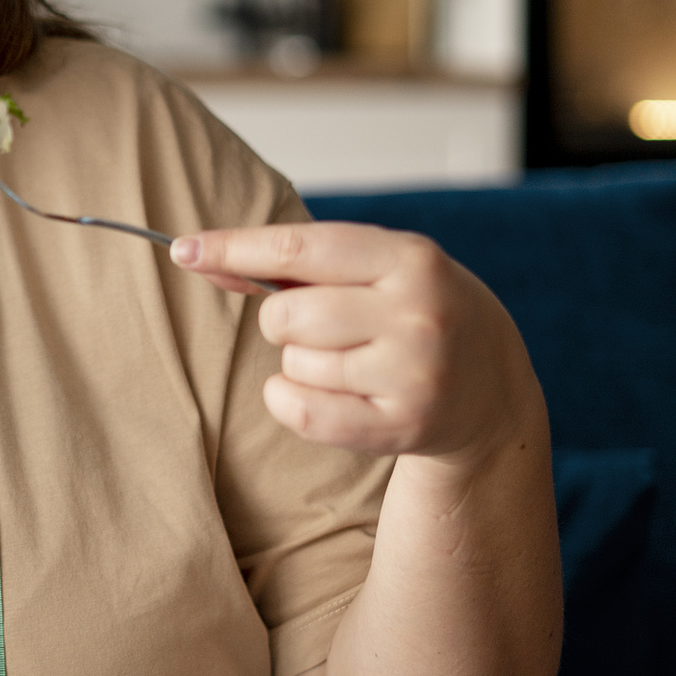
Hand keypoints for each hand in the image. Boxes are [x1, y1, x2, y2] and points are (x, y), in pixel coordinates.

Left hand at [169, 223, 541, 467]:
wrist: (491, 385)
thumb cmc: (412, 311)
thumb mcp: (375, 268)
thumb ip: (294, 263)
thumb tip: (199, 255)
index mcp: (410, 259)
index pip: (299, 248)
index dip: (234, 248)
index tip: (183, 250)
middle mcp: (417, 314)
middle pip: (285, 316)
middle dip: (282, 321)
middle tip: (323, 326)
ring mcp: (413, 375)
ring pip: (293, 364)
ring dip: (300, 362)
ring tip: (350, 360)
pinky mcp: (400, 426)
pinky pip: (300, 411)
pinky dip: (291, 400)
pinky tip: (328, 392)